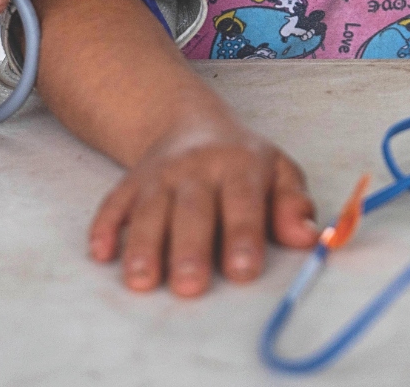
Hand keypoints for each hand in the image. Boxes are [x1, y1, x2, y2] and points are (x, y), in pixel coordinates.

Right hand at [89, 112, 317, 297]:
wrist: (189, 123)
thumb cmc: (244, 163)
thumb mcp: (280, 172)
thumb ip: (293, 205)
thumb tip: (309, 236)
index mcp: (241, 165)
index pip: (243, 201)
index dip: (243, 235)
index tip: (243, 272)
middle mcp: (196, 168)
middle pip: (192, 208)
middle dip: (190, 248)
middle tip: (190, 286)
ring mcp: (159, 175)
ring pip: (149, 209)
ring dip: (143, 244)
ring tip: (141, 280)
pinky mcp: (130, 183)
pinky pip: (114, 203)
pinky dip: (105, 226)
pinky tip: (101, 252)